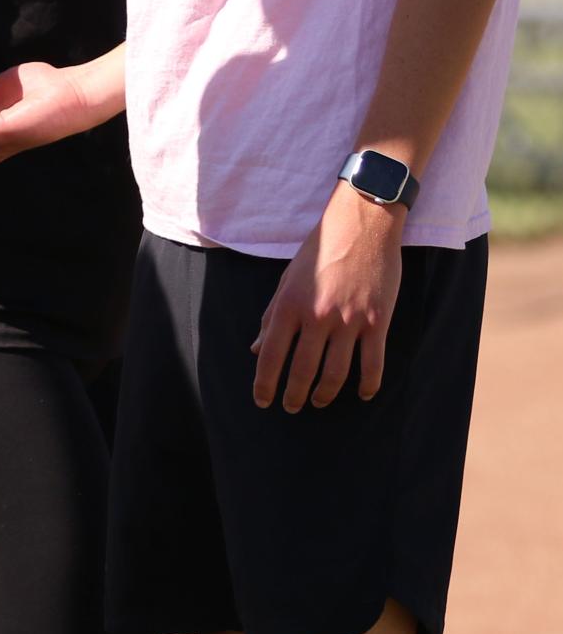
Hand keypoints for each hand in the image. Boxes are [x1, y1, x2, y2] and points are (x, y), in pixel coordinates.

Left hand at [252, 182, 404, 411]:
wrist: (361, 226)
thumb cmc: (319, 251)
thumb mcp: (287, 280)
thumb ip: (272, 316)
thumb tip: (256, 348)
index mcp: (289, 306)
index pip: (271, 355)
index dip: (265, 384)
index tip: (263, 401)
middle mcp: (317, 317)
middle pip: (303, 371)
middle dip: (294, 395)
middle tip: (291, 407)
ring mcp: (349, 321)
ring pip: (336, 374)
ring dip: (325, 394)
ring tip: (318, 402)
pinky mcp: (377, 321)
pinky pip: (372, 364)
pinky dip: (367, 385)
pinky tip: (361, 395)